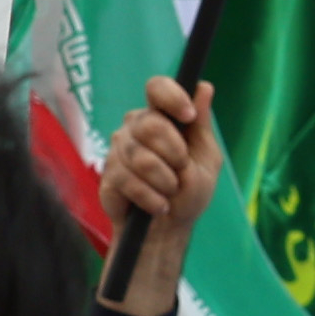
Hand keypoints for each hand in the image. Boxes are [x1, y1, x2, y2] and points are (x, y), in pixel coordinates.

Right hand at [96, 76, 221, 312]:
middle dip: (174, 152)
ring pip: (140, 156)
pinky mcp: (108, 173)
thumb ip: (201, 124)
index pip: (157, 88)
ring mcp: (119, 149)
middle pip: (149, 123)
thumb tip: (204, 87)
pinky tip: (158, 205)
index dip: (171, 97)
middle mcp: (136, 126)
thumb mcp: (206, 157)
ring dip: (164, 180)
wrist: (168, 228)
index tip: (187, 117)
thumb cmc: (189, 190)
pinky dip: (151, 197)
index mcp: (163, 116)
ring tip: (170, 192)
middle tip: (181, 169)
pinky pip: (128, 180)